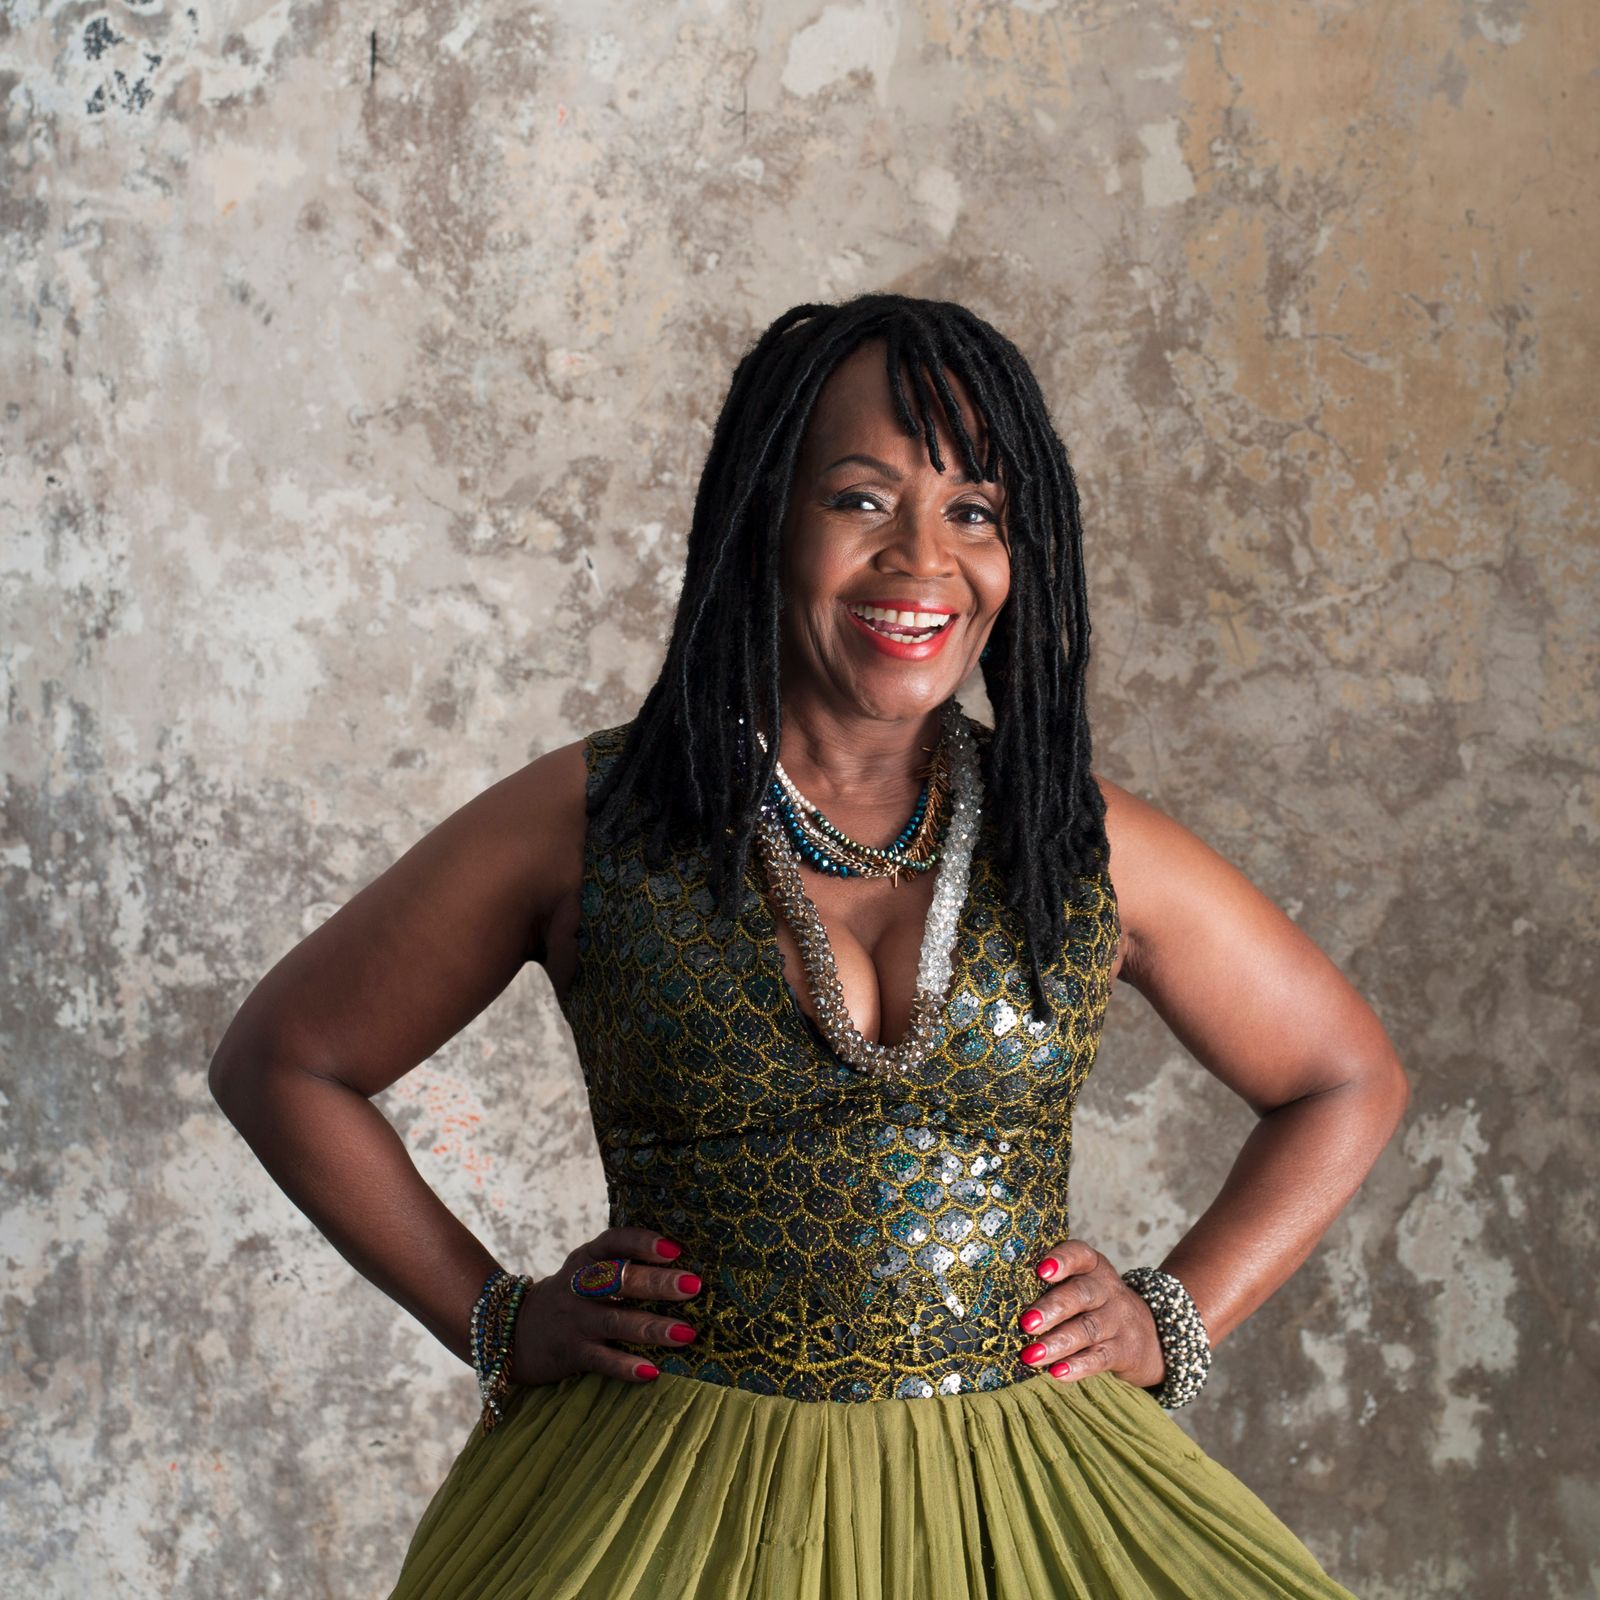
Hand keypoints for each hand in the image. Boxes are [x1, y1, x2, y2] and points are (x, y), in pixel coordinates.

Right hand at [507, 1228, 701, 1386]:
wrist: (510, 1331)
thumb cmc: (569, 1296)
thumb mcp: (585, 1270)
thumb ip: (621, 1264)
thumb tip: (681, 1266)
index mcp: (586, 1258)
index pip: (613, 1242)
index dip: (642, 1243)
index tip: (673, 1249)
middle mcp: (579, 1285)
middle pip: (619, 1279)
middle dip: (657, 1282)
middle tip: (693, 1285)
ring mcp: (574, 1320)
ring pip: (615, 1321)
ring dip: (652, 1327)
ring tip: (686, 1333)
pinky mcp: (570, 1353)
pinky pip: (601, 1360)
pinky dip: (626, 1366)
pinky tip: (651, 1372)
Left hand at [1016, 1239, 1165, 1389]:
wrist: (1150, 1335)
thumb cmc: (1096, 1304)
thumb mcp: (1082, 1284)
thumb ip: (1052, 1285)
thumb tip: (1001, 1297)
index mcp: (1092, 1266)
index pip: (1079, 1254)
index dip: (1061, 1260)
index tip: (1040, 1270)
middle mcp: (1107, 1289)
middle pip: (1081, 1294)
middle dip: (1052, 1308)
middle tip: (1026, 1323)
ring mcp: (1119, 1320)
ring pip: (1088, 1328)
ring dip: (1057, 1343)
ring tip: (1031, 1356)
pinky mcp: (1125, 1350)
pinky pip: (1101, 1357)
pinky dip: (1078, 1366)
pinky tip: (1057, 1373)